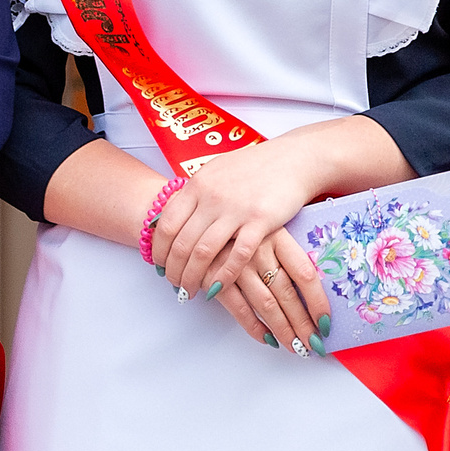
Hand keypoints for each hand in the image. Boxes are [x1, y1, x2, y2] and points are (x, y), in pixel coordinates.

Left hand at [150, 138, 320, 298]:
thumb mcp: (215, 172)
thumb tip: (175, 211)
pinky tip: (216, 287)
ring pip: (204, 252)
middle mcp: (211, 198)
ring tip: (190, 291)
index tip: (158, 264)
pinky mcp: (261, 222)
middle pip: (181, 242)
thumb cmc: (253, 167)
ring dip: (193, 276)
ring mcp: (235, 210)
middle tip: (172, 283)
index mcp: (196, 186)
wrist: (292, 159)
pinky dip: (224, 275)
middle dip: (173, 268)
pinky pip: (238, 255)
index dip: (158, 248)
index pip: (165, 223)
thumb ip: (196, 192)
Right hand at [212, 225, 330, 354]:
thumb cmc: (237, 227)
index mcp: (276, 237)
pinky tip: (267, 337)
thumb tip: (314, 285)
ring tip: (295, 346)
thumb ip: (288, 250)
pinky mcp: (214, 276)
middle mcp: (257, 251)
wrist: (194, 220)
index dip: (318, 301)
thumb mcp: (266, 228)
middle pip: (287, 293)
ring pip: (266, 304)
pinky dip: (254, 326)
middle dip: (303, 324)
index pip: (305, 274)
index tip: (326, 322)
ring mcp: (234, 265)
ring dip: (282, 329)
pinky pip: (239, 308)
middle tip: (314, 343)